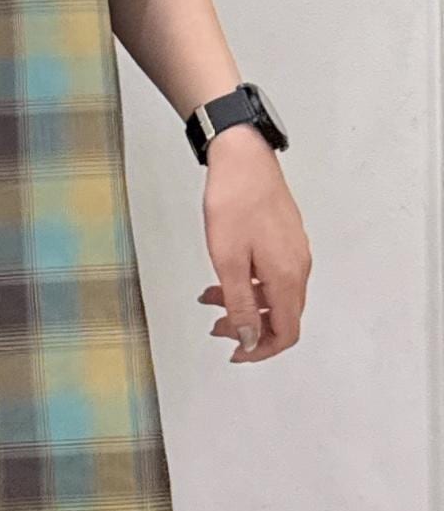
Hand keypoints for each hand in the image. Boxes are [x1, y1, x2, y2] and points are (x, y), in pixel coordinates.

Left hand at [198, 123, 311, 362]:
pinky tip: (224, 279)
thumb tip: (249, 339)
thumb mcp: (228, 263)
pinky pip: (272, 276)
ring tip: (211, 301)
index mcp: (287, 276)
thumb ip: (240, 306)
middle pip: (282, 318)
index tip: (236, 354)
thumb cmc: (234, 201)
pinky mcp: (285, 239)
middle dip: (249, 330)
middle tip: (217, 326)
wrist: (242, 156)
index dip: (261, 351)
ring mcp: (294, 251)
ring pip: (274, 297)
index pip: (286, 332)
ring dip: (245, 307)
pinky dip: (249, 287)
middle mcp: (298, 266)